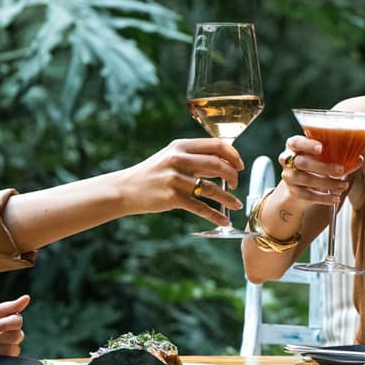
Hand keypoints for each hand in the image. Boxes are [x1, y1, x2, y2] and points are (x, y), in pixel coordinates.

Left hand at [0, 295, 30, 355]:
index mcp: (10, 320)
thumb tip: (27, 298)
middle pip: (16, 336)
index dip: (2, 325)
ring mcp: (10, 347)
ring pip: (11, 348)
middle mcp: (13, 334)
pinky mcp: (5, 360)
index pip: (17, 321)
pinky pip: (6, 358)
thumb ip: (6, 307)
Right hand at [125, 137, 243, 226]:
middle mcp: (178, 159)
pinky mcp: (173, 198)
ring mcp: (175, 179)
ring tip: (235, 205)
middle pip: (218, 164)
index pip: (216, 145)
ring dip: (228, 198)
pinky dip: (215, 215)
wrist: (126, 188)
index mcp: (181, 146)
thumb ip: (195, 157)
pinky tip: (224, 220)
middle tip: (236, 184)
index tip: (239, 165)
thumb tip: (224, 160)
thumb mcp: (171, 157)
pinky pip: (201, 207)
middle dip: (232, 176)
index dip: (233, 155)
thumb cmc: (152, 173)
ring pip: (212, 188)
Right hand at [275, 135, 357, 204]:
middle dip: (323, 167)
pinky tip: (335, 198)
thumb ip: (340, 157)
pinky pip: (307, 196)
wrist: (300, 185)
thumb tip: (359, 159)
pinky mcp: (293, 191)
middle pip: (302, 163)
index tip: (321, 148)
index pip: (295, 142)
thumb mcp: (324, 157)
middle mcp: (287, 160)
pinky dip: (323, 198)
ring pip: (306, 180)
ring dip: (327, 183)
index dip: (307, 145)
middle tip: (341, 170)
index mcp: (294, 145)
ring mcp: (289, 177)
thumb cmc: (315, 163)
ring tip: (343, 185)